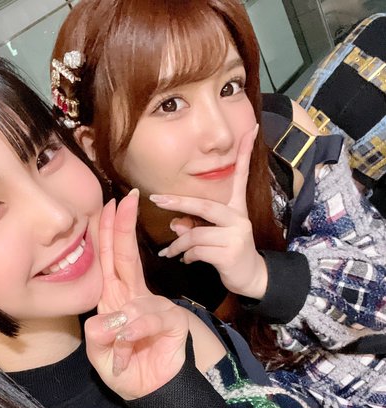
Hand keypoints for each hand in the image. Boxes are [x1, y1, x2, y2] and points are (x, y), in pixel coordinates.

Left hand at [85, 190, 188, 399]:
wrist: (150, 392)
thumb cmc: (124, 370)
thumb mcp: (100, 356)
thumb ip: (98, 338)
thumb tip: (102, 322)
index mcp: (113, 299)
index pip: (109, 260)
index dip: (108, 233)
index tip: (108, 205)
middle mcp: (133, 297)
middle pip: (125, 257)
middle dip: (123, 228)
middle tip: (124, 200)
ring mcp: (153, 307)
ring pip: (135, 300)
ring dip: (122, 325)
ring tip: (117, 347)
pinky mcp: (171, 320)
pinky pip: (152, 317)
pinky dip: (137, 330)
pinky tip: (128, 342)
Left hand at [150, 124, 267, 299]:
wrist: (251, 277)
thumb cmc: (229, 252)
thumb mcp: (213, 235)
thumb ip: (196, 225)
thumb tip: (175, 223)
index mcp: (237, 209)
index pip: (242, 176)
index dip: (245, 154)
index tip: (250, 129)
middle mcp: (239, 218)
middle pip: (205, 205)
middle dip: (178, 202)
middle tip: (155, 199)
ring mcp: (236, 236)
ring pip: (195, 233)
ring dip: (179, 244)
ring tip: (172, 252)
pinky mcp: (230, 254)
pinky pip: (198, 250)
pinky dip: (187, 256)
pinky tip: (187, 260)